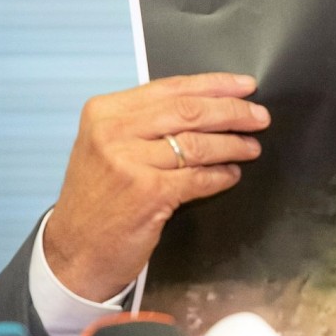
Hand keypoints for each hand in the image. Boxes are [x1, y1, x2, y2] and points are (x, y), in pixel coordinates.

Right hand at [43, 72, 268, 299]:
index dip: (215, 85)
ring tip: (251, 147)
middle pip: (189, 111)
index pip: (171, 88)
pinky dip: (220, 175)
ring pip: (197, 144)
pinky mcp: (148, 193)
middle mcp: (113, 132)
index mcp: (105, 112)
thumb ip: (145, 122)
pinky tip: (231, 174)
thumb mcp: (106, 145)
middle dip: (233, 112)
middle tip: (260, 117)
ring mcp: (129, 162)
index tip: (245, 85)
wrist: (75, 250)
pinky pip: (198, 178)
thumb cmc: (98, 197)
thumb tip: (207, 104)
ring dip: (232, 145)